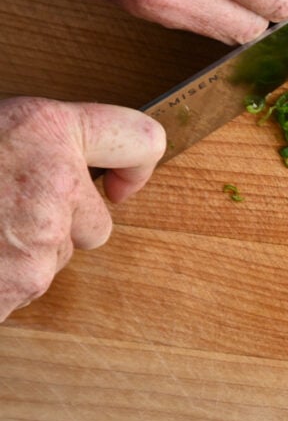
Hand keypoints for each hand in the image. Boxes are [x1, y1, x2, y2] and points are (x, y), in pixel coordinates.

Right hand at [0, 97, 165, 320]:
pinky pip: (23, 289)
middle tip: (1, 213)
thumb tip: (49, 156)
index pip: (140, 138)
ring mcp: (41, 240)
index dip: (137, 165)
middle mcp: (56, 183)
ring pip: (56, 259)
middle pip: (95, 223)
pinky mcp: (21, 285)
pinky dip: (0, 283)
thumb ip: (31, 144)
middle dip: (59, 226)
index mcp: (46, 131)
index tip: (122, 183)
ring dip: (24, 255)